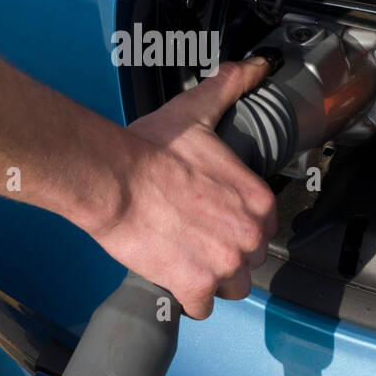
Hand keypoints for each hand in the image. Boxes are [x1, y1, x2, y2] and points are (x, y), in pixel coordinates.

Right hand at [88, 57, 277, 318]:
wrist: (113, 178)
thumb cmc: (150, 149)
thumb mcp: (198, 112)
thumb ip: (230, 88)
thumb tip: (254, 66)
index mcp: (256, 201)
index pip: (261, 229)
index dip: (236, 226)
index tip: (213, 220)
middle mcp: (247, 236)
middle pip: (247, 262)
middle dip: (224, 255)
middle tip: (194, 238)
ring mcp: (223, 265)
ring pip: (229, 288)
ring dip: (209, 280)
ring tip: (183, 259)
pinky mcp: (194, 287)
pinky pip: (200, 309)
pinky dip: (184, 299)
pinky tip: (170, 277)